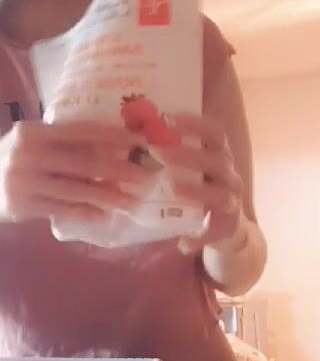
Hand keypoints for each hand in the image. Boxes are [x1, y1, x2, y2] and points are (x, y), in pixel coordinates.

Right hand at [0, 120, 149, 224]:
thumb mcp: (27, 145)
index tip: (137, 140)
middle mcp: (28, 153)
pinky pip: (61, 209)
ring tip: (131, 202)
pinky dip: (85, 213)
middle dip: (118, 169)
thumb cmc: (6, 164)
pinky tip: (103, 216)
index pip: (79, 130)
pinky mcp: (22, 205)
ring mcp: (24, 180)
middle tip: (145, 175)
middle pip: (82, 162)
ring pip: (75, 189)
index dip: (110, 135)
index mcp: (32, 131)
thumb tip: (104, 145)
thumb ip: (57, 142)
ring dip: (107, 196)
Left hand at [150, 112, 243, 253]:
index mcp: (219, 155)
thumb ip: (168, 154)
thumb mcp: (189, 169)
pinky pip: (216, 231)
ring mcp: (232, 201)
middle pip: (218, 160)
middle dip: (189, 154)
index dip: (195, 123)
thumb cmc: (200, 189)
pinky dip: (200, 237)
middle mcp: (229, 175)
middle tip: (158, 151)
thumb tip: (129, 133)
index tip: (167, 117)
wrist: (225, 227)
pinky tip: (182, 243)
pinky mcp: (228, 227)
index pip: (215, 133)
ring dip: (196, 191)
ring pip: (221, 195)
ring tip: (173, 189)